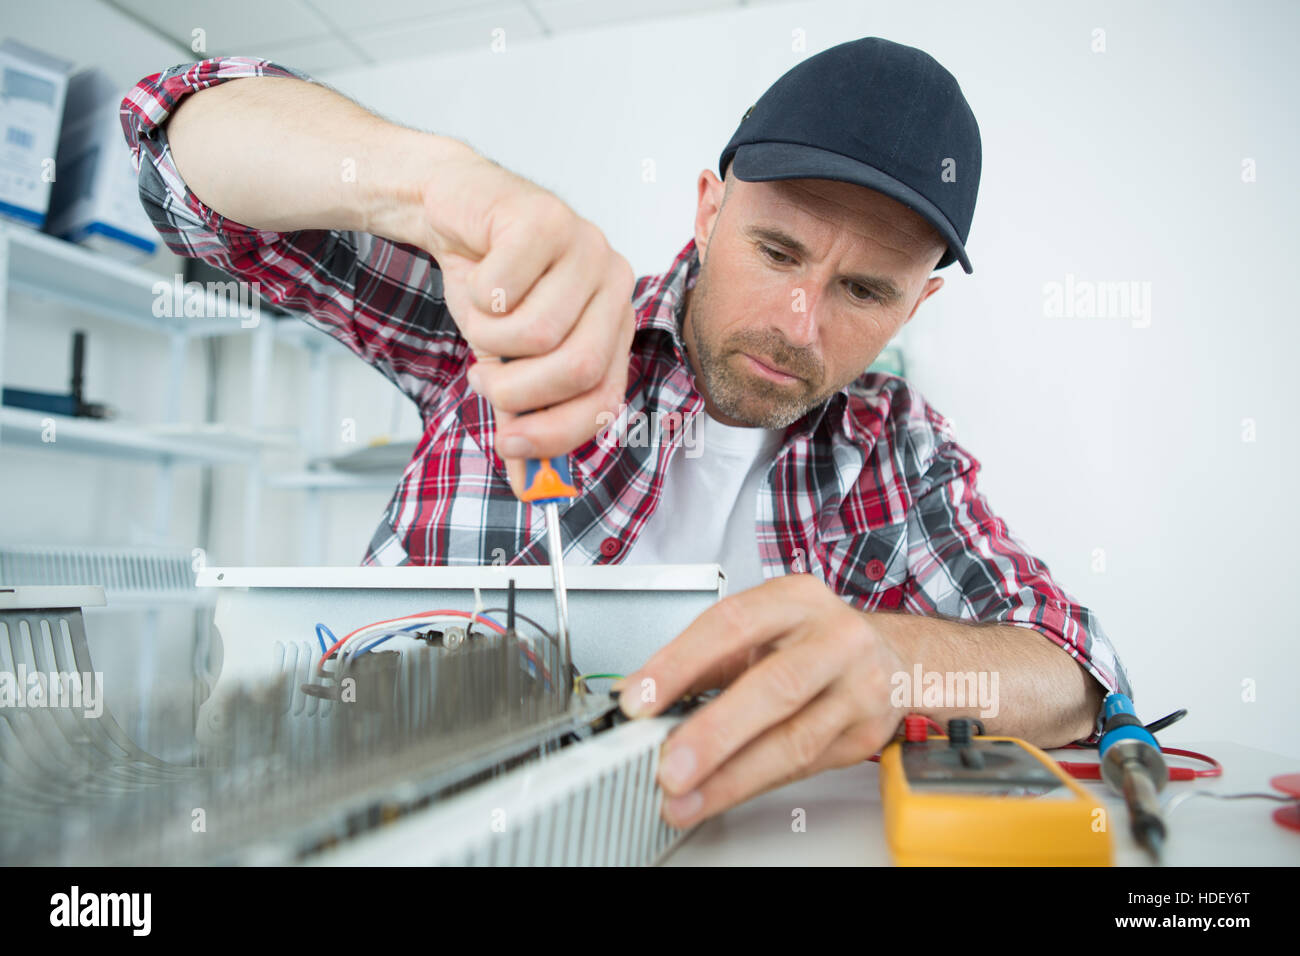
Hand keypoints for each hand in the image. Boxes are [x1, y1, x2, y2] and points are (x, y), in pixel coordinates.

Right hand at [419, 154, 634, 494]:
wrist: (454, 208)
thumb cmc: (491, 283)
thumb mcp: (507, 359)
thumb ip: (522, 414)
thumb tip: (527, 482)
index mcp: (614, 321)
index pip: (605, 397)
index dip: (558, 432)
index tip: (511, 446)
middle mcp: (613, 282)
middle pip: (576, 368)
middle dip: (516, 390)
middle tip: (483, 380)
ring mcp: (586, 244)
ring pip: (535, 333)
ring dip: (486, 340)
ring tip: (479, 319)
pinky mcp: (544, 218)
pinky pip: (502, 291)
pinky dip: (472, 297)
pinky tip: (477, 274)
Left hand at [615, 574, 907, 827]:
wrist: (894, 660)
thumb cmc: (814, 640)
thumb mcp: (762, 629)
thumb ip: (705, 659)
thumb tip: (641, 694)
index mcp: (797, 600)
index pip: (731, 625)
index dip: (680, 663)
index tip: (639, 700)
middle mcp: (835, 639)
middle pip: (774, 688)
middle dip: (715, 733)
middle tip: (669, 766)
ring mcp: (859, 689)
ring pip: (793, 740)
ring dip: (731, 777)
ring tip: (685, 797)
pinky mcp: (865, 735)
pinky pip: (804, 766)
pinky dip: (755, 783)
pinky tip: (720, 794)